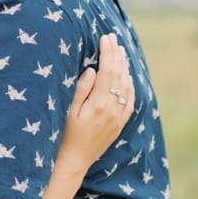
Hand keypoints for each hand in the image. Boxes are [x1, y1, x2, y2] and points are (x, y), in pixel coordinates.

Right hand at [57, 34, 134, 168]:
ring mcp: (119, 116)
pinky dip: (130, 84)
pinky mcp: (121, 123)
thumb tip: (93, 69)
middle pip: (119, 75)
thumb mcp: (69, 111)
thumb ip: (82, 90)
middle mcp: (113, 109)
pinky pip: (131, 99)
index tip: (106, 38)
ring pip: (127, 86)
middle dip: (116, 54)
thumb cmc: (66, 135)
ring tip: (121, 51)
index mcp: (99, 104)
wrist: (76, 160)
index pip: (107, 71)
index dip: (107, 53)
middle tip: (114, 38)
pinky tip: (127, 75)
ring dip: (125, 67)